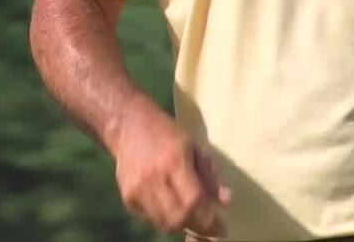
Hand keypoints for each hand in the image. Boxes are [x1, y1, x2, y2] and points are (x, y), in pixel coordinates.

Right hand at [105, 93, 231, 237]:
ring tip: (193, 220)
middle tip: (210, 228)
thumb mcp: (193, 147)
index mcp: (174, 161)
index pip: (194, 201)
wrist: (127, 125)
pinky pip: (151, 219)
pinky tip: (174, 212)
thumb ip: (209, 176)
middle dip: (198, 227)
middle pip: (179, 217)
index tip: (221, 229)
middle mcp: (154, 178)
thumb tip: (226, 202)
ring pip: (164, 223)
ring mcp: (137, 190)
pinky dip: (166, 221)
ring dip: (183, 226)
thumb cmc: (165, 132)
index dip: (210, 220)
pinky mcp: (127, 197)